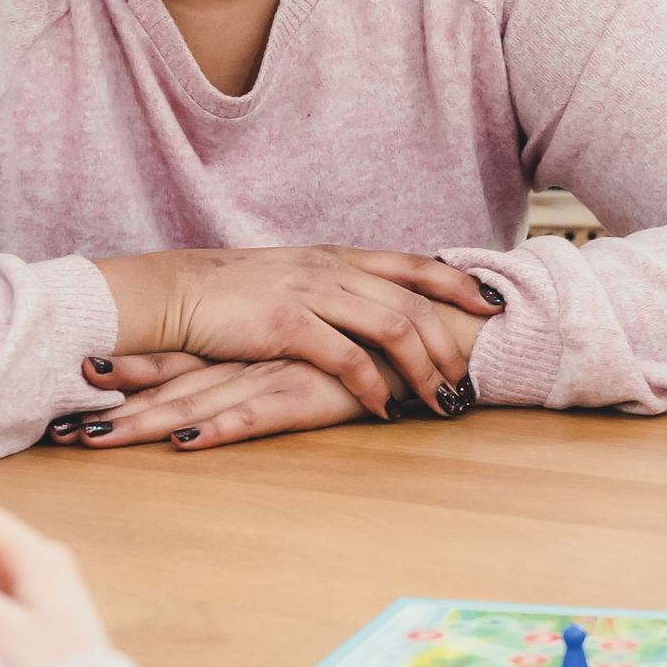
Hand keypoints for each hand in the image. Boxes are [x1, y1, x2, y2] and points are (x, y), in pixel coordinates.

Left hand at [71, 355, 373, 449]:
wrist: (430, 333)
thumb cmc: (372, 350)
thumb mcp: (309, 354)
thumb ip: (270, 365)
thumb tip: (230, 385)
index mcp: (246, 346)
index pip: (172, 360)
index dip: (123, 373)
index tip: (69, 386)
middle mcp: (250, 357)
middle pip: (168, 385)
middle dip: (111, 409)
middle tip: (56, 429)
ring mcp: (274, 373)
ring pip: (196, 402)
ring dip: (142, 423)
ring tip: (90, 439)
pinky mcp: (307, 395)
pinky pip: (255, 415)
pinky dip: (219, 428)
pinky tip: (185, 441)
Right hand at [93, 246, 501, 420]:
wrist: (174, 292)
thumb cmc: (230, 293)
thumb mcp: (292, 279)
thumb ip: (332, 288)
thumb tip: (370, 309)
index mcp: (336, 256)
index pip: (413, 264)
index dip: (457, 282)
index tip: (491, 302)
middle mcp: (332, 268)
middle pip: (413, 299)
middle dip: (450, 339)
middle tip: (473, 375)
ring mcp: (311, 293)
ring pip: (391, 327)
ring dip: (423, 368)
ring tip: (442, 401)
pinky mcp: (286, 325)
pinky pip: (346, 358)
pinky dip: (372, 386)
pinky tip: (384, 409)